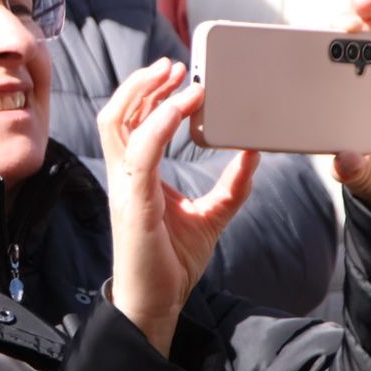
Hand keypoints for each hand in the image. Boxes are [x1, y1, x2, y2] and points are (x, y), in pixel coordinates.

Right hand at [97, 59, 257, 354]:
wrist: (157, 304)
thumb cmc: (172, 263)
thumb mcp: (211, 214)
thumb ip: (231, 184)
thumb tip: (254, 152)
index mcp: (136, 177)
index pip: (130, 123)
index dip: (148, 95)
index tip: (178, 76)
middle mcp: (124, 177)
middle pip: (116, 114)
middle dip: (141, 84)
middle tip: (174, 65)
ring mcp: (125, 188)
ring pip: (118, 123)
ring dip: (145, 93)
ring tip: (175, 76)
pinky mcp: (134, 203)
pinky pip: (140, 153)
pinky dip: (160, 124)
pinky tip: (184, 109)